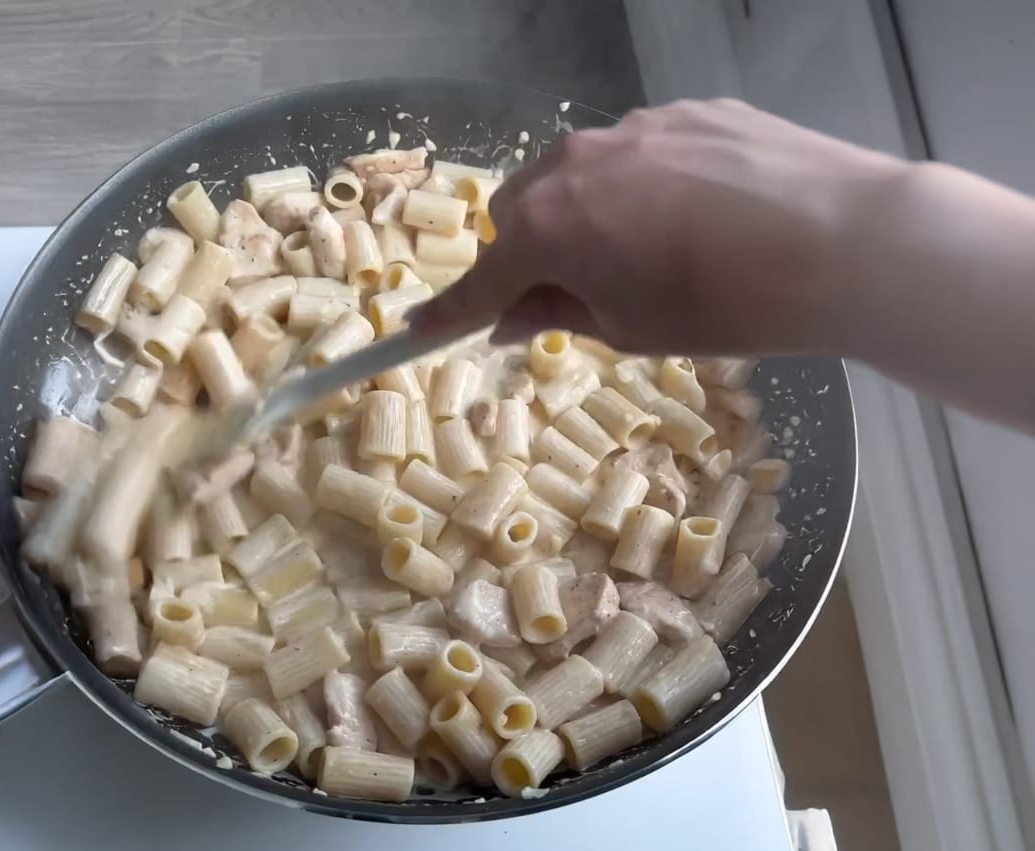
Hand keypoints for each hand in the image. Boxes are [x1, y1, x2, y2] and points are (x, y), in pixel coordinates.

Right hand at [408, 98, 907, 356]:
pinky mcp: (687, 111)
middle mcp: (571, 162)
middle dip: (528, 256)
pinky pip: (635, 154)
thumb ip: (556, 314)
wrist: (841, 242)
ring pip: (575, 176)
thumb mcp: (627, 330)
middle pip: (519, 213)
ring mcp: (631, 127)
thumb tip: (512, 315)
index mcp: (546, 224)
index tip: (414, 334)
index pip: (481, 282)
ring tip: (646, 253)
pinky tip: (694, 217)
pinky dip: (638, 187)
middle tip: (569, 296)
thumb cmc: (722, 307)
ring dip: (583, 216)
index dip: (448, 315)